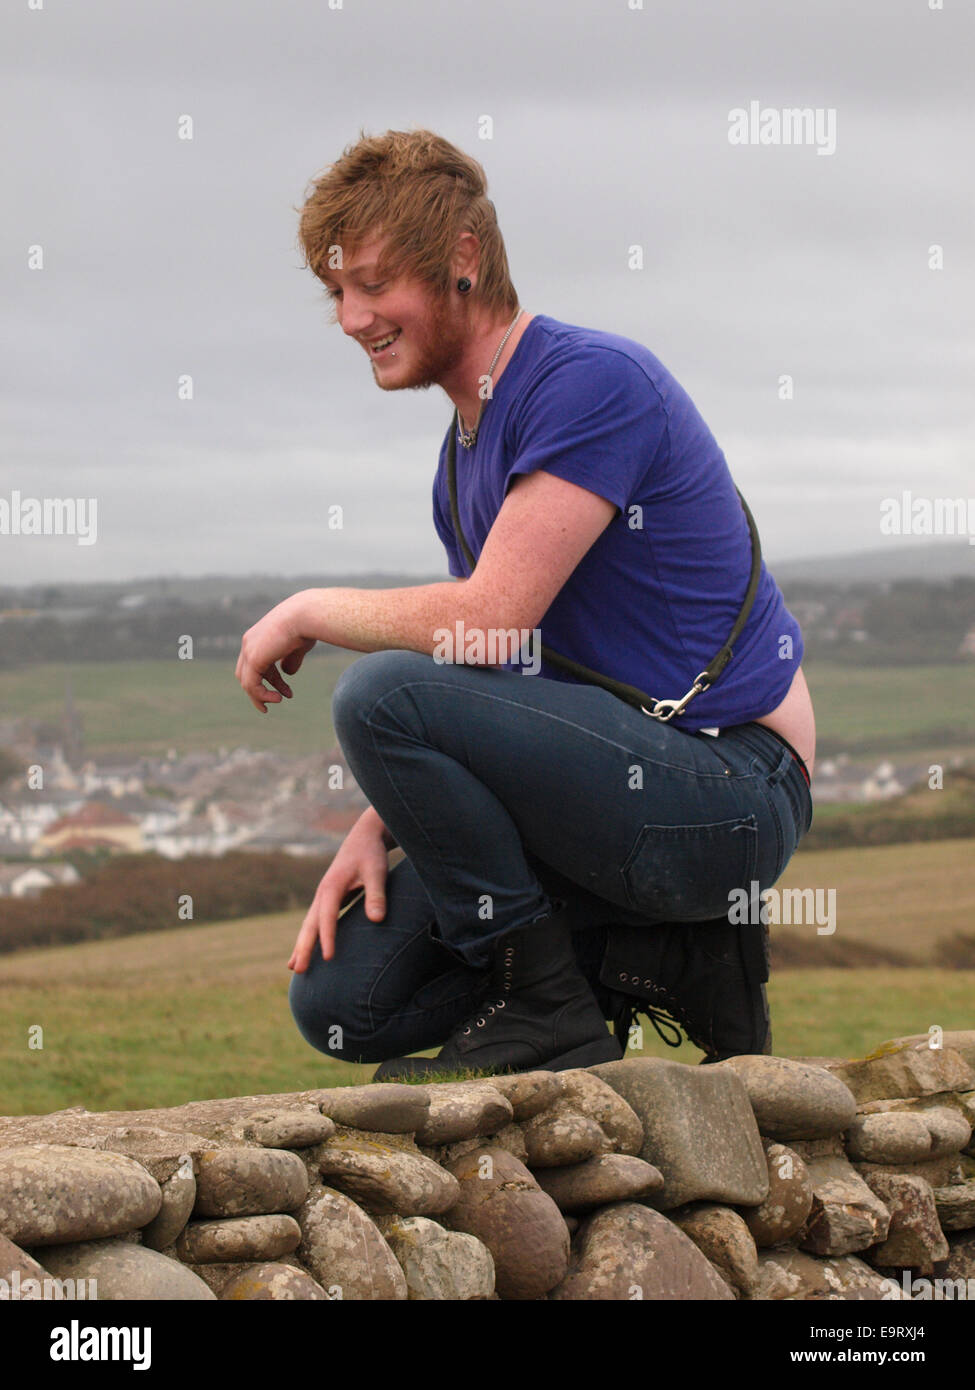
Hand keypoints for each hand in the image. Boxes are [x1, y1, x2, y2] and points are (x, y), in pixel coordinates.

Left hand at [235, 593, 316, 712]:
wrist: (305, 616)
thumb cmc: (306, 626)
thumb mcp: (298, 646)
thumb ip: (291, 659)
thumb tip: (288, 672)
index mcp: (258, 637)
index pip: (256, 664)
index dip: (271, 680)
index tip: (286, 691)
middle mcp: (249, 642)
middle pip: (246, 674)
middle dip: (261, 689)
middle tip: (277, 699)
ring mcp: (249, 650)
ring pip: (246, 682)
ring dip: (261, 696)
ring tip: (278, 701)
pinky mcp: (253, 659)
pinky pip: (252, 685)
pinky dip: (262, 695)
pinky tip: (278, 698)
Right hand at [289, 811, 389, 970]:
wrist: (364, 837)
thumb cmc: (371, 854)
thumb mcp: (376, 871)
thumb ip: (376, 895)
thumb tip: (377, 920)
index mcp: (332, 887)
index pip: (328, 917)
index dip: (328, 937)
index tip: (328, 958)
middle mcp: (323, 893)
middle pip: (310, 924)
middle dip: (303, 947)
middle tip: (298, 970)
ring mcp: (323, 897)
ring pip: (309, 925)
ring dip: (302, 945)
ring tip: (294, 968)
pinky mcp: (328, 900)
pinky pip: (316, 922)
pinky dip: (310, 937)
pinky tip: (306, 952)